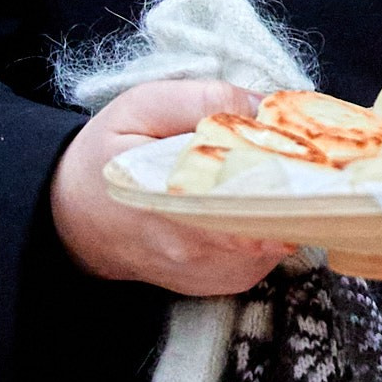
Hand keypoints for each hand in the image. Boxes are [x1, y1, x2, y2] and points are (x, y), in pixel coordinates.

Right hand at [51, 79, 294, 298]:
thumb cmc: (105, 157)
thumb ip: (202, 99)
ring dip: (285, 205)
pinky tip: (253, 197)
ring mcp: (213, 273)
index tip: (308, 150)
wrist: (73, 220)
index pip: (250, 202)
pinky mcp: (223, 282)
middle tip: (305, 153)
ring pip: (279, 238)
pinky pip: (268, 255)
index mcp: (172, 204)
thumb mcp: (139, 107)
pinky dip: (270, 224)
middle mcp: (196, 252)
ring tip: (275, 170)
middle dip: (296, 187)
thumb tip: (262, 106)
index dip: (289, 176)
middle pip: (276, 221)